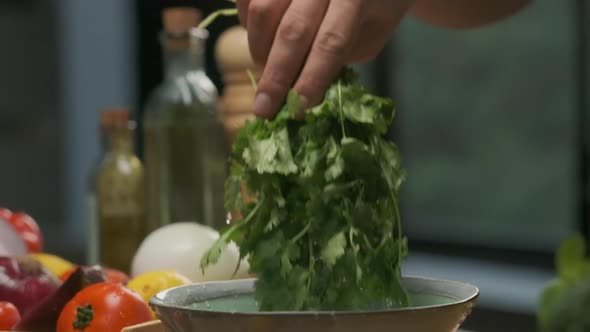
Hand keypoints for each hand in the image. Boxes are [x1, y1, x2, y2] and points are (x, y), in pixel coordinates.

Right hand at [237, 0, 412, 117]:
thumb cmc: (371, 9)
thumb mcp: (369, 37)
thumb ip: (338, 60)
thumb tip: (301, 94)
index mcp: (354, 0)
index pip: (330, 43)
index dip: (311, 79)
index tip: (297, 109)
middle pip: (292, 31)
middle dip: (275, 76)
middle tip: (263, 109)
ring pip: (262, 11)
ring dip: (258, 50)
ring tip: (266, 70)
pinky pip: (246, 0)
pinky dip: (247, 25)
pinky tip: (261, 39)